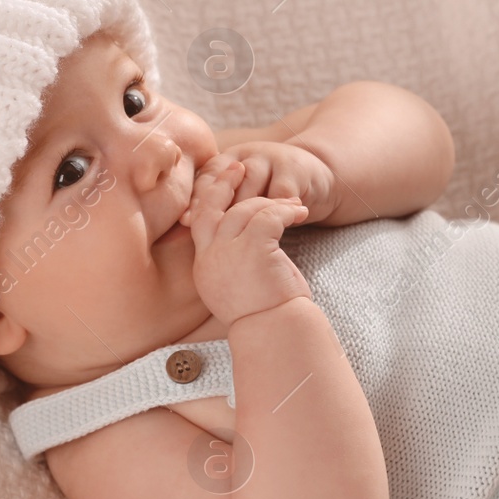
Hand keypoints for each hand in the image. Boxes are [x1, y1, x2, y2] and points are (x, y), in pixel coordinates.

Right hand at [183, 157, 312, 327]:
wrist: (276, 331)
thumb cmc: (265, 314)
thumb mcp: (238, 286)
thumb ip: (231, 262)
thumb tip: (242, 240)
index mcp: (204, 267)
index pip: (198, 222)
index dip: (207, 198)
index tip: (222, 182)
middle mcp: (210, 259)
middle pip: (209, 207)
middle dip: (222, 183)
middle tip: (238, 167)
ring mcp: (228, 253)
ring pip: (244, 209)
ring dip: (270, 202)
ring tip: (293, 204)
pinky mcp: (253, 250)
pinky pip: (267, 216)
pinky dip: (285, 210)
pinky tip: (299, 212)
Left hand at [194, 140, 340, 226]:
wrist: (315, 180)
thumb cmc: (270, 197)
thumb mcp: (242, 196)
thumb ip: (217, 206)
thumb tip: (182, 223)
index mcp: (225, 162)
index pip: (204, 178)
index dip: (195, 199)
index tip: (186, 222)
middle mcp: (245, 156)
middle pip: (225, 179)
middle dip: (218, 206)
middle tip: (213, 233)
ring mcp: (270, 158)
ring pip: (251, 182)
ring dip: (249, 209)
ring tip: (244, 237)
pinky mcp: (294, 169)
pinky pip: (281, 193)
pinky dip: (278, 212)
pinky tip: (278, 230)